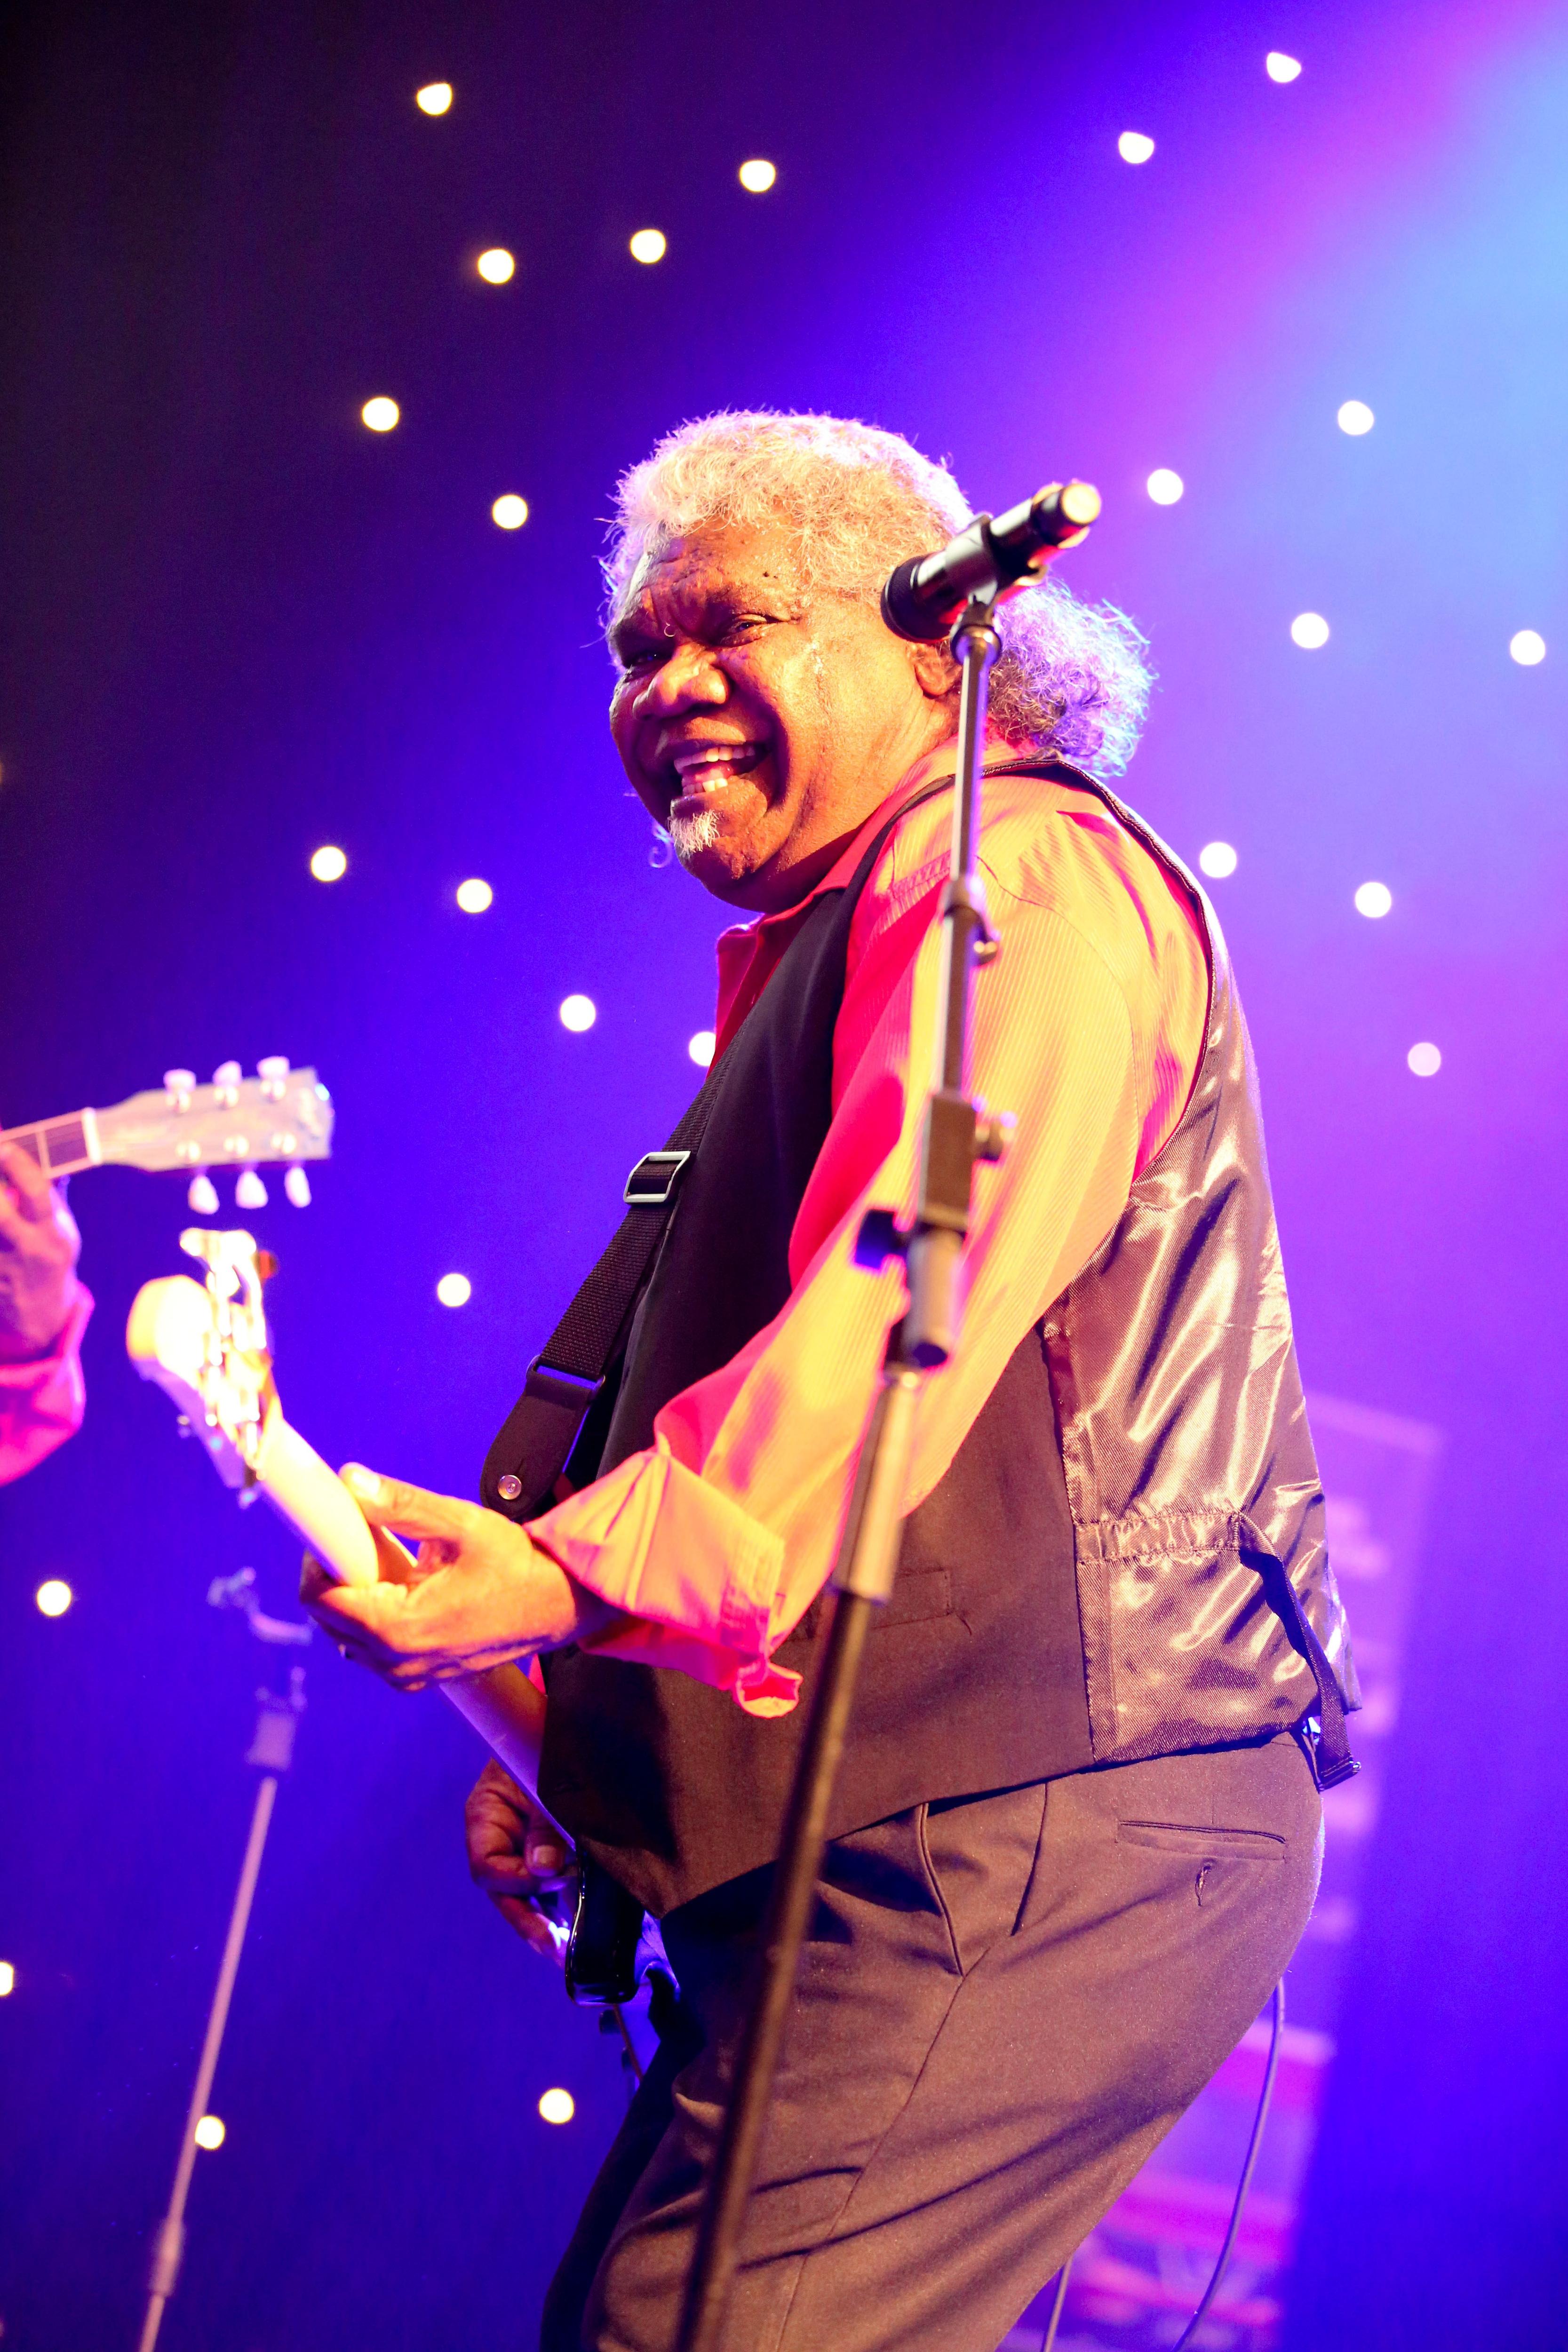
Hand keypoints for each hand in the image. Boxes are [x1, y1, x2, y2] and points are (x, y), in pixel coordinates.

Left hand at [0, 1144, 81, 1365]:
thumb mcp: (62, 1229)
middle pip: (0, 1212)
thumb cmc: (50, 1258)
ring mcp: (1, 1262)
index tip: (6, 1146)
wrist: (39, 1312)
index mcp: (51, 1232)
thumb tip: (51, 1157)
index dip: (19, 1166)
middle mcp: (26, 1247)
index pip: (37, 1194)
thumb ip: (52, 1195)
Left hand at [299, 1463, 612, 1689]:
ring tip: (396, 1562)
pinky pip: (373, 1646)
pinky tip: (409, 1585)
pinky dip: (377, 1613)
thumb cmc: (519, 1567)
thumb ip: (401, 1504)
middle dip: (339, 1574)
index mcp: (400, 1629)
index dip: (319, 1557)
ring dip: (358, 1595)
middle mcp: (397, 1663)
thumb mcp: (461, 1524)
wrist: (561, 1605)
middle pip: (328, 1617)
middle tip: (370, 1539)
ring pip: (347, 1634)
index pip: (319, 1599)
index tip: (337, 1528)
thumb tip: (352, 1481)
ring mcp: (408, 1675)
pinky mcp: (419, 1675)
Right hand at [466, 1758, 573, 1960]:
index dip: (515, 1879)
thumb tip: (546, 1867)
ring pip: (527, 1895)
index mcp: (485, 1817)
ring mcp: (522, 1848)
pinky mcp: (547, 1852)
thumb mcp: (543, 1780)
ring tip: (563, 1950)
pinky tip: (575, 1931)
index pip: (488, 1865)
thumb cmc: (544, 1746)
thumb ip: (544, 1824)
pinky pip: (548, 1886)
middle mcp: (499, 1839)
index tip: (548, 1876)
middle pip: (504, 1891)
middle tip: (552, 1946)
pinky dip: (561, 1906)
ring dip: (545, 1921)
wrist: (563, 1729)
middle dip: (527, 1920)